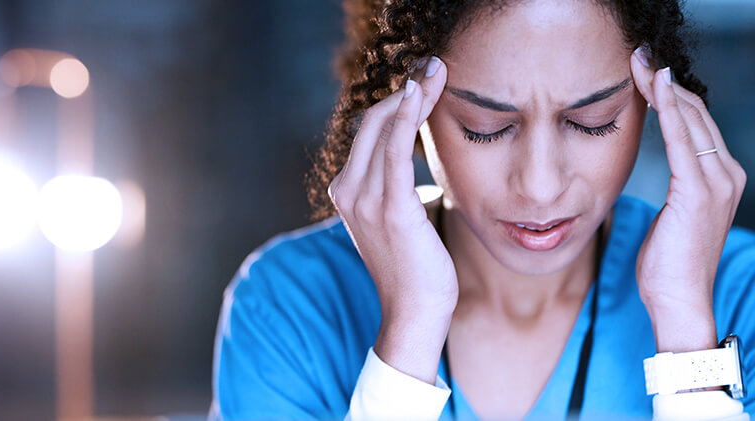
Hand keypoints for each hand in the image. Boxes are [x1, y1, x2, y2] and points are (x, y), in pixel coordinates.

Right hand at [328, 57, 454, 383]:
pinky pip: (396, 152)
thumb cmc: (414, 265)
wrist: (415, 311)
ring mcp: (365, 200)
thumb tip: (408, 159)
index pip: (368, 132)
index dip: (395, 102)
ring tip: (437, 71)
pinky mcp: (391, 208)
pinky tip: (420, 94)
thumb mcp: (396, 218)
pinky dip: (407, 118)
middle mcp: (348, 191)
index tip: (422, 80)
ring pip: (385, 131)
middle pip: (373, 124)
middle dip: (404, 90)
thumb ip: (393, 185)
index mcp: (346, 191)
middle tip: (433, 66)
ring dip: (412, 96)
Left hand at [630, 47, 746, 351]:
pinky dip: (668, 111)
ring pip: (690, 120)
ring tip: (641, 63)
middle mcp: (725, 174)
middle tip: (640, 58)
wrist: (677, 298)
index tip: (646, 74)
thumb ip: (673, 189)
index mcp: (719, 179)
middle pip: (695, 115)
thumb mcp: (671, 216)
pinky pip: (681, 140)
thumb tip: (656, 174)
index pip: (695, 126)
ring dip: (664, 89)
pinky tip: (656, 88)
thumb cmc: (667, 263)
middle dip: (666, 84)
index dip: (671, 97)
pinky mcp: (698, 190)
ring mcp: (717, 181)